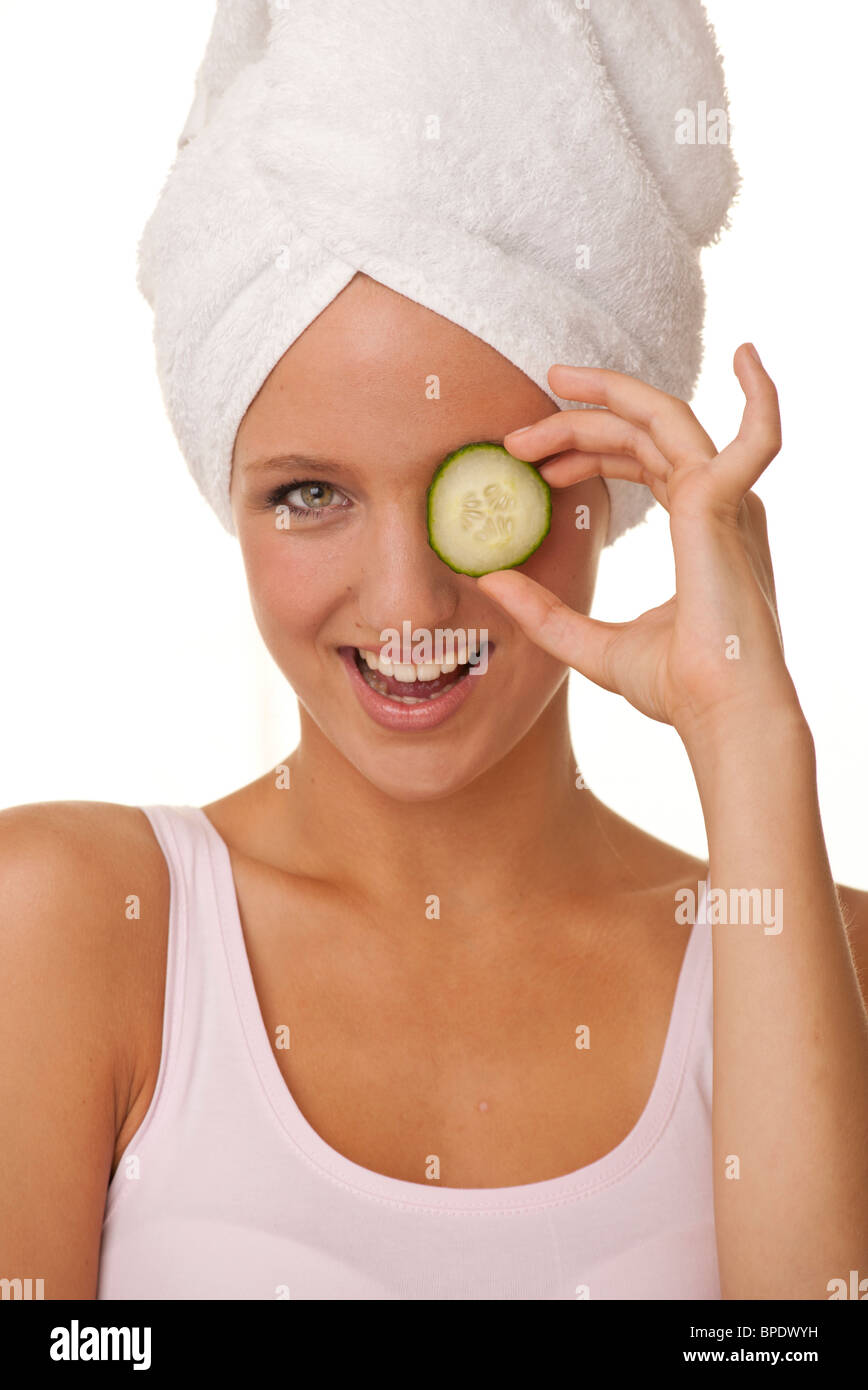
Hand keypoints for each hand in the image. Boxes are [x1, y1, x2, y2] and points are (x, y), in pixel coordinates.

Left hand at [477, 345, 801, 741]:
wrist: (718, 716)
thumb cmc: (675, 688)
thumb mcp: (586, 644)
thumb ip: (541, 611)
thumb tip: (487, 581)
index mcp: (697, 529)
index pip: (641, 463)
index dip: (587, 453)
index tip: (534, 465)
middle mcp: (716, 507)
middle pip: (643, 434)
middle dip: (578, 423)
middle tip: (518, 434)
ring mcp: (725, 502)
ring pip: (664, 421)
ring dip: (606, 400)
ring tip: (549, 384)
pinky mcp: (727, 506)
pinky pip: (753, 437)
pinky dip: (760, 396)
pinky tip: (749, 355)